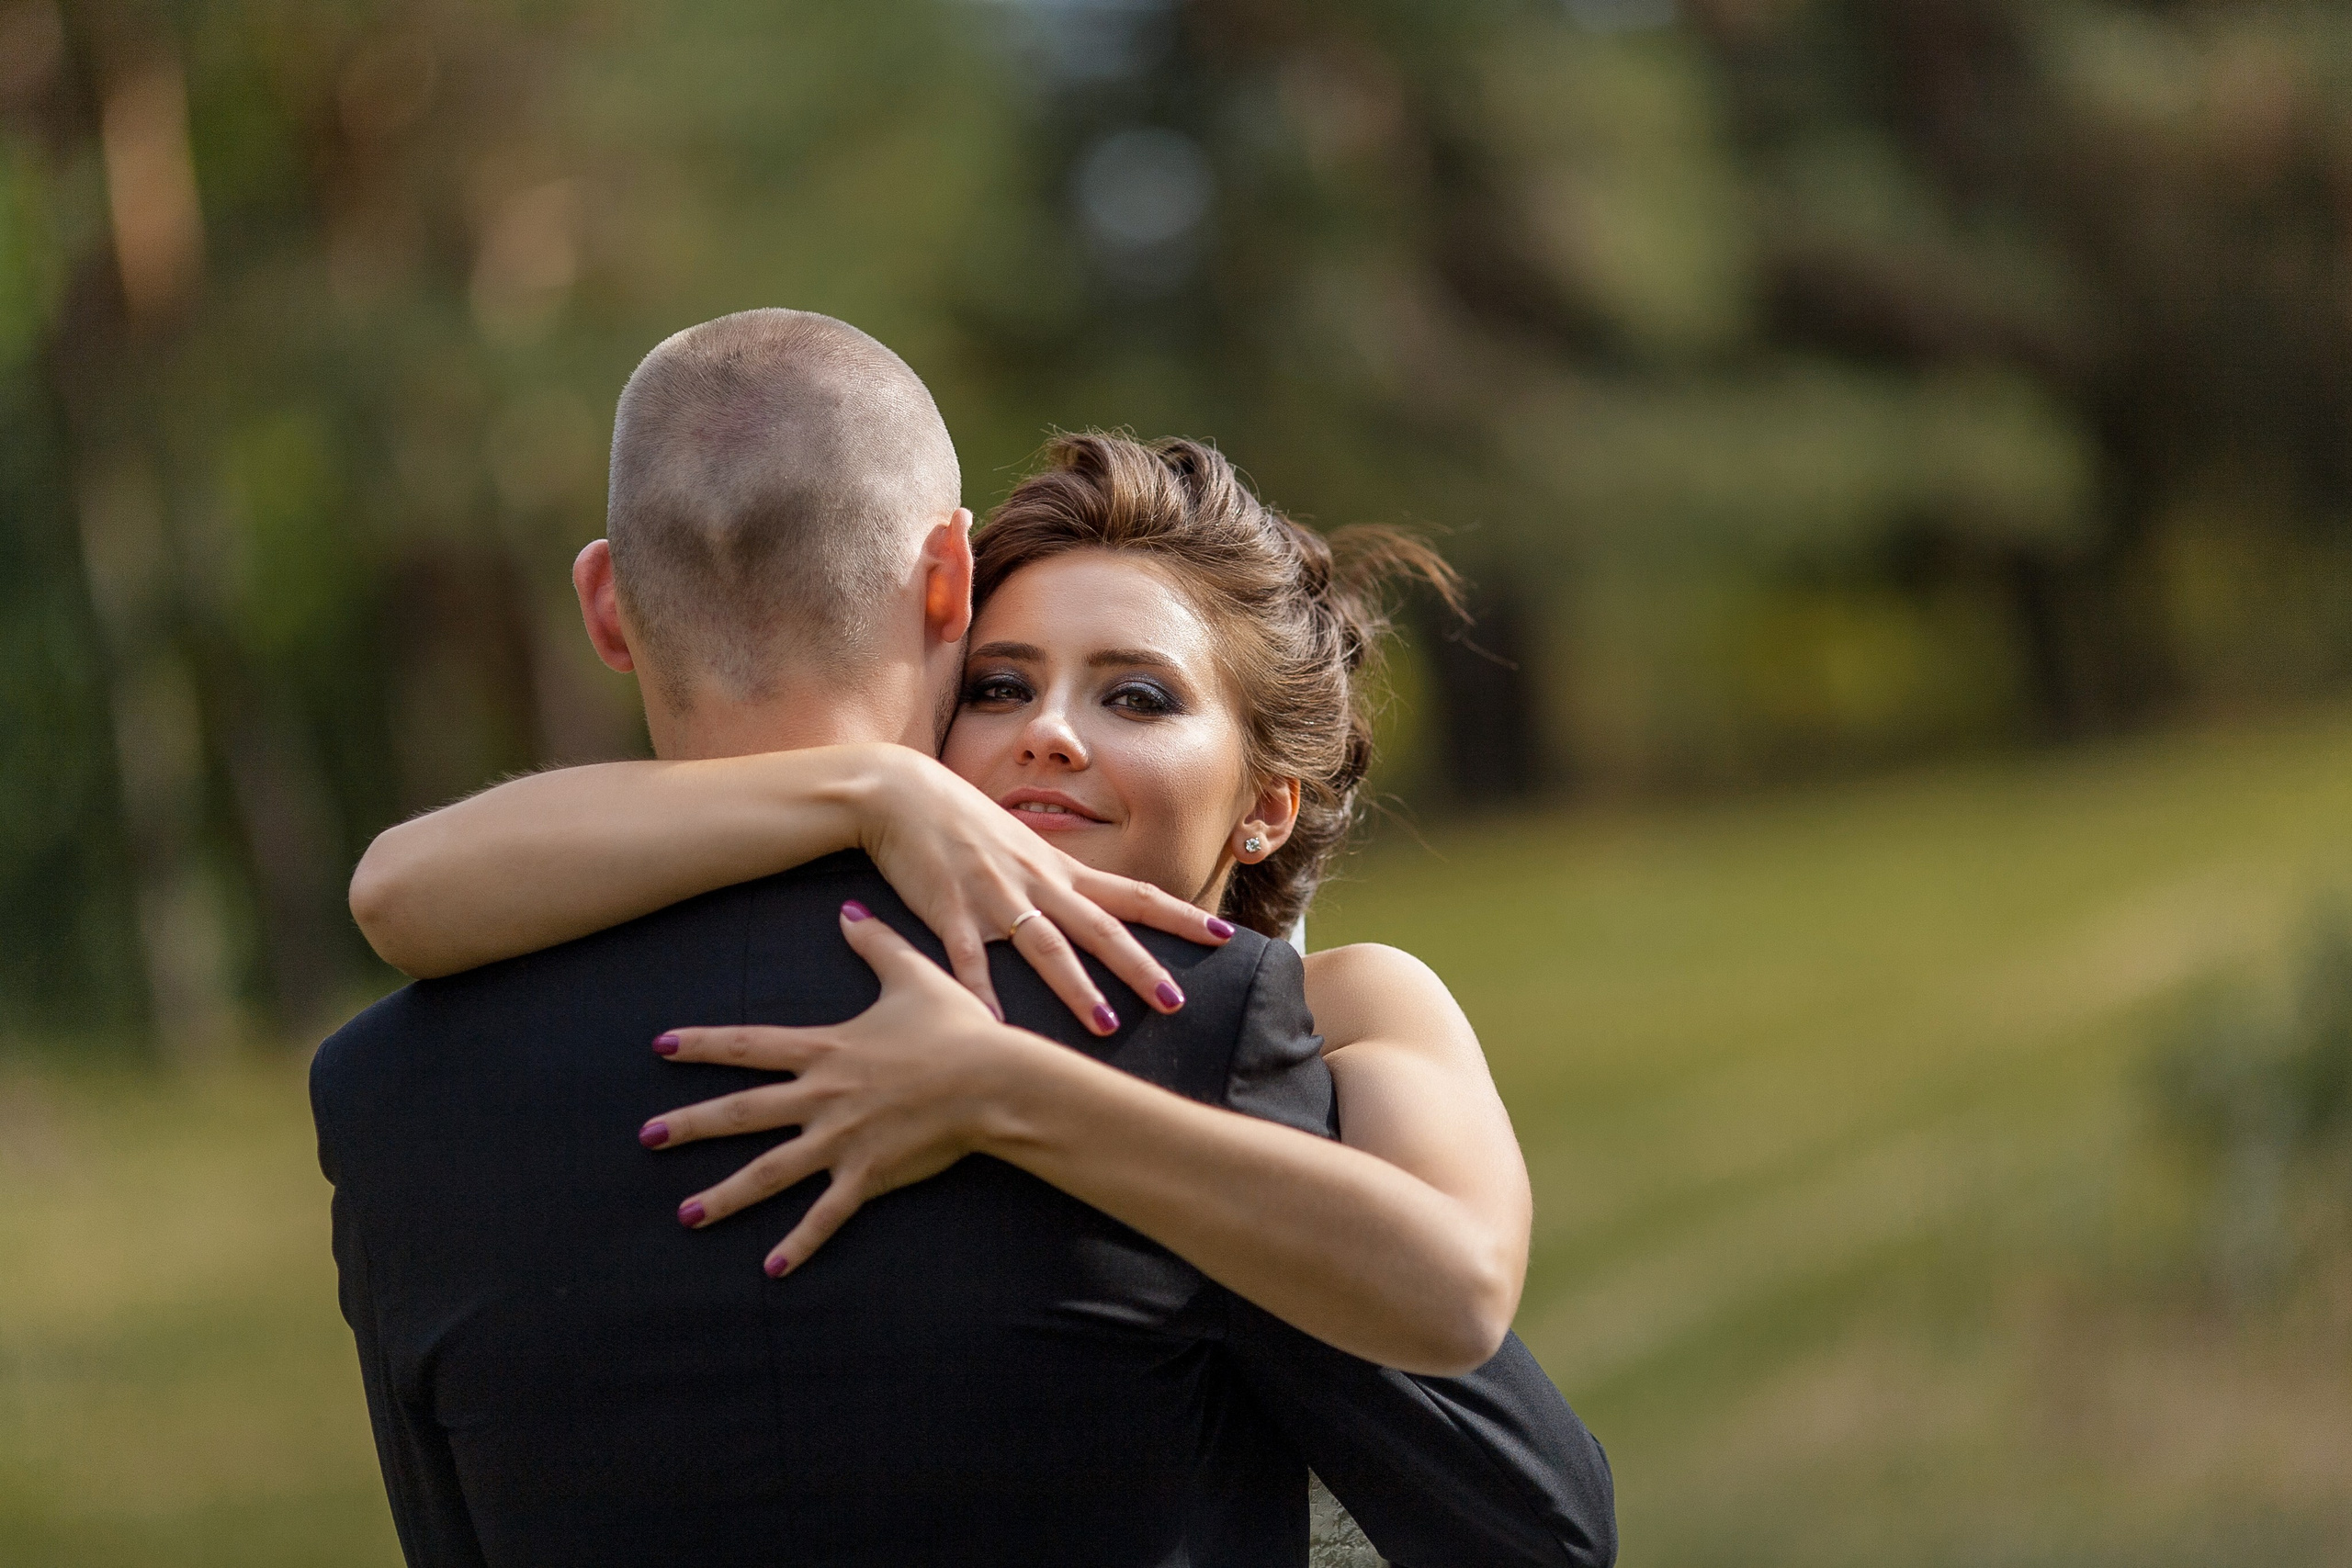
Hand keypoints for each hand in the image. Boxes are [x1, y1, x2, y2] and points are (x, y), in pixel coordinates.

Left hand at [642, 902, 1045, 1275]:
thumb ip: (876, 943)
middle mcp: (823, 1097)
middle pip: (743, 1113)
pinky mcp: (869, 1174)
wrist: (995, 1080)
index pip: (750, 1046)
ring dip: (726, 1195)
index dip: (703, 1045)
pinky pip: (826, 1215)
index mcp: (828, 1050)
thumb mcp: (914, 976)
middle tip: (646, 1138)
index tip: (660, 1046)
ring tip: (686, 1215)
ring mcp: (842, 1140)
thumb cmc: (959, 1028)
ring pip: (771, 1172)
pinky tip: (770, 1270)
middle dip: (691, 1125)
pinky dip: (798, 1244)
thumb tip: (848, 909)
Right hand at [859, 747, 1231, 1032]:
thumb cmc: (960, 822)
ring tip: (1107, 1027)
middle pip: (1101, 927)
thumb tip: (1087, 910)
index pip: (1134, 894)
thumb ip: (1051, 882)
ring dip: (1077, 989)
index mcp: (1059, 871)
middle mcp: (1036, 882)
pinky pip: (967, 960)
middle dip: (1140, 967)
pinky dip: (980, 994)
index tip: (1225, 936)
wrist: (898, 791)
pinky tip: (994, 1028)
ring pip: (1045, 946)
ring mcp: (993, 895)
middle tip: (1177, 1002)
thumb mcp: (1019, 847)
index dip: (1180, 917)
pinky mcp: (947, 909)